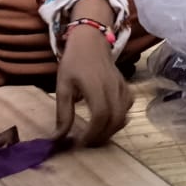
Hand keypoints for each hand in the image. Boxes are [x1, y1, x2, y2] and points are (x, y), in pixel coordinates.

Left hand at [51, 25, 131, 146]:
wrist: (91, 41)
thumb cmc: (74, 62)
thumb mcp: (62, 86)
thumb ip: (63, 113)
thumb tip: (58, 138)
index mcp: (95, 86)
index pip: (100, 115)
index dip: (92, 133)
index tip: (79, 143)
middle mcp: (112, 87)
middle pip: (114, 119)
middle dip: (101, 136)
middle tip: (87, 144)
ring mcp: (121, 86)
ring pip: (123, 115)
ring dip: (111, 130)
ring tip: (96, 135)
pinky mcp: (125, 86)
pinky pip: (127, 107)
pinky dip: (120, 118)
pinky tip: (108, 121)